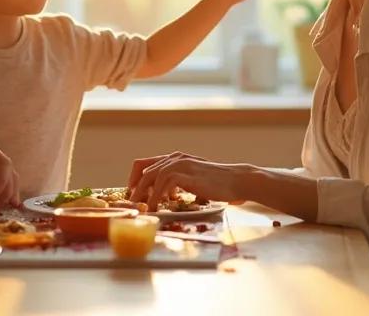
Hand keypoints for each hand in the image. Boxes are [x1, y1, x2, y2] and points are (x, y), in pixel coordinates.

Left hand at [126, 151, 246, 210]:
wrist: (236, 181)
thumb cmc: (217, 184)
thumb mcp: (193, 180)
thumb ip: (179, 183)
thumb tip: (165, 196)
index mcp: (175, 158)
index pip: (145, 164)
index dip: (134, 179)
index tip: (132, 194)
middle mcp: (175, 158)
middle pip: (144, 170)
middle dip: (135, 189)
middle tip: (132, 204)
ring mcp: (180, 164)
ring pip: (151, 176)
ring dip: (142, 194)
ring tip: (140, 208)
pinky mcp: (186, 173)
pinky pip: (163, 183)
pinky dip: (156, 196)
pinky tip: (156, 207)